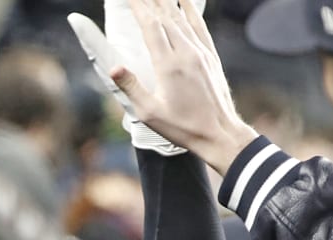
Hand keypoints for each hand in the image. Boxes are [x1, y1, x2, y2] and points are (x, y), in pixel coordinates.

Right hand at [69, 0, 259, 170]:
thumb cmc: (182, 127)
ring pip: (181, 17)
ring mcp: (201, 52)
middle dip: (150, 0)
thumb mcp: (149, 113)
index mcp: (168, 65)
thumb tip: (113, 68)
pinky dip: (190, 9)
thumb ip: (131, 87)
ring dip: (166, 1)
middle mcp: (186, 53)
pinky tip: (185, 0)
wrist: (219, 133)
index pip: (150, 26)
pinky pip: (198, 25)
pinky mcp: (211, 56)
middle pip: (165, 16)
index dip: (138, 7)